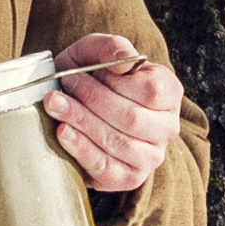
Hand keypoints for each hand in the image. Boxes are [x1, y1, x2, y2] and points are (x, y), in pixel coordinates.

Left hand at [44, 33, 183, 193]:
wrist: (75, 106)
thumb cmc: (90, 76)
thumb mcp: (96, 52)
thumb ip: (111, 47)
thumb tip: (123, 63)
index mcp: (169, 93)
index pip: (151, 90)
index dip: (114, 82)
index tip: (83, 72)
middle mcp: (167, 127)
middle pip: (132, 118)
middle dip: (92, 100)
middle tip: (63, 86)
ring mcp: (151, 157)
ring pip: (118, 142)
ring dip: (82, 121)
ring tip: (55, 105)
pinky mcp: (128, 178)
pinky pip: (106, 167)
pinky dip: (81, 149)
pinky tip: (62, 132)